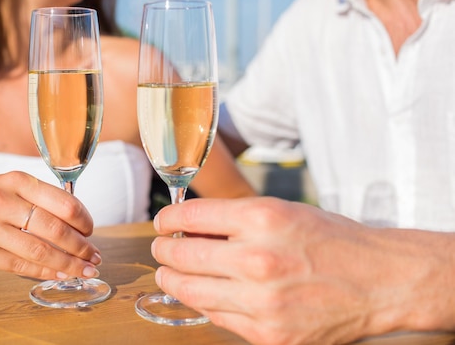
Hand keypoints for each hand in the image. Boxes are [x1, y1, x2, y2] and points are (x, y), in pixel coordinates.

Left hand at [151, 197, 450, 344]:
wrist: (381, 281)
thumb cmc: (333, 240)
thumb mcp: (282, 211)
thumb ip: (234, 219)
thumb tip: (189, 226)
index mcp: (262, 220)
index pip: (190, 216)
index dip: (168, 219)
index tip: (163, 223)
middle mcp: (258, 260)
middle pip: (182, 256)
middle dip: (164, 251)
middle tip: (162, 249)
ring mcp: (262, 303)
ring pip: (191, 292)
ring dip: (174, 279)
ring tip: (171, 273)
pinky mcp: (269, 334)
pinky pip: (218, 318)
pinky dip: (205, 303)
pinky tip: (205, 293)